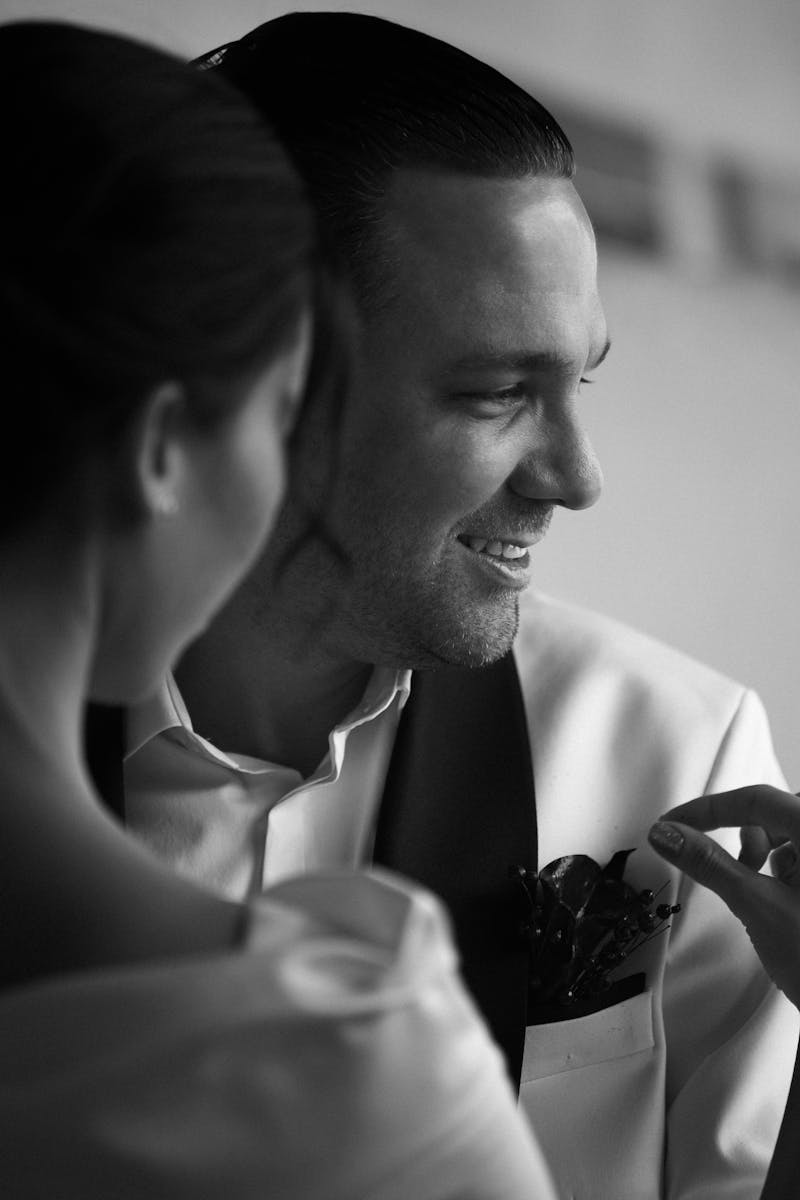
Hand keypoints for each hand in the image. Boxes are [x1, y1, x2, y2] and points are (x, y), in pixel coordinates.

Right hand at [648, 785, 799, 1008]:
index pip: (755, 798)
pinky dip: (782, 868)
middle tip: (716, 855)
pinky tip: (776, 897)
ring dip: (764, 852)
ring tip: (754, 886)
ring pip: (789, 833)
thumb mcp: (756, 904)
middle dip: (742, 831)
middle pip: (774, 811)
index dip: (707, 808)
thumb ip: (708, 863)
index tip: (673, 823)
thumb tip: (668, 834)